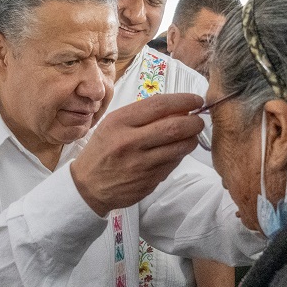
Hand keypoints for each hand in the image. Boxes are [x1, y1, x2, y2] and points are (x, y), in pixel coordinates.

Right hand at [70, 93, 203, 215]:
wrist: (87, 186)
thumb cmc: (102, 150)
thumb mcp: (113, 125)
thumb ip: (141, 115)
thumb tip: (177, 108)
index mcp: (119, 122)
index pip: (159, 105)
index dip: (183, 100)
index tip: (195, 100)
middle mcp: (129, 141)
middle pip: (174, 127)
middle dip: (194, 121)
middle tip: (199, 120)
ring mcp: (140, 163)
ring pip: (178, 148)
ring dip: (191, 139)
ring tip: (191, 135)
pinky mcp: (148, 181)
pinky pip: (173, 164)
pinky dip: (180, 155)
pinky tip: (176, 151)